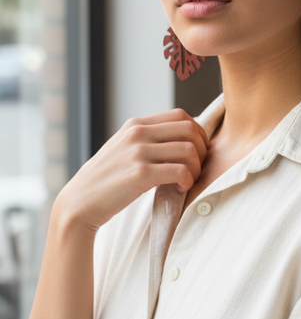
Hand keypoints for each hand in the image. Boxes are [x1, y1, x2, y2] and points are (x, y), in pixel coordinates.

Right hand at [54, 108, 209, 233]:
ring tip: (187, 181)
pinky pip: (180, 171)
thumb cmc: (106, 180)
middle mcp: (137, 133)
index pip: (181, 116)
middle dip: (202, 149)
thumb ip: (146, 139)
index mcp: (135, 124)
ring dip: (196, 168)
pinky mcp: (140, 174)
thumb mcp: (123, 148)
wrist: (79, 202)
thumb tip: (181, 140)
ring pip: (189, 150)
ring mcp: (138, 152)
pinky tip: (180, 188)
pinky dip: (188, 180)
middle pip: (190, 130)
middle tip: (197, 168)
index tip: (198, 151)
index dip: (197, 133)